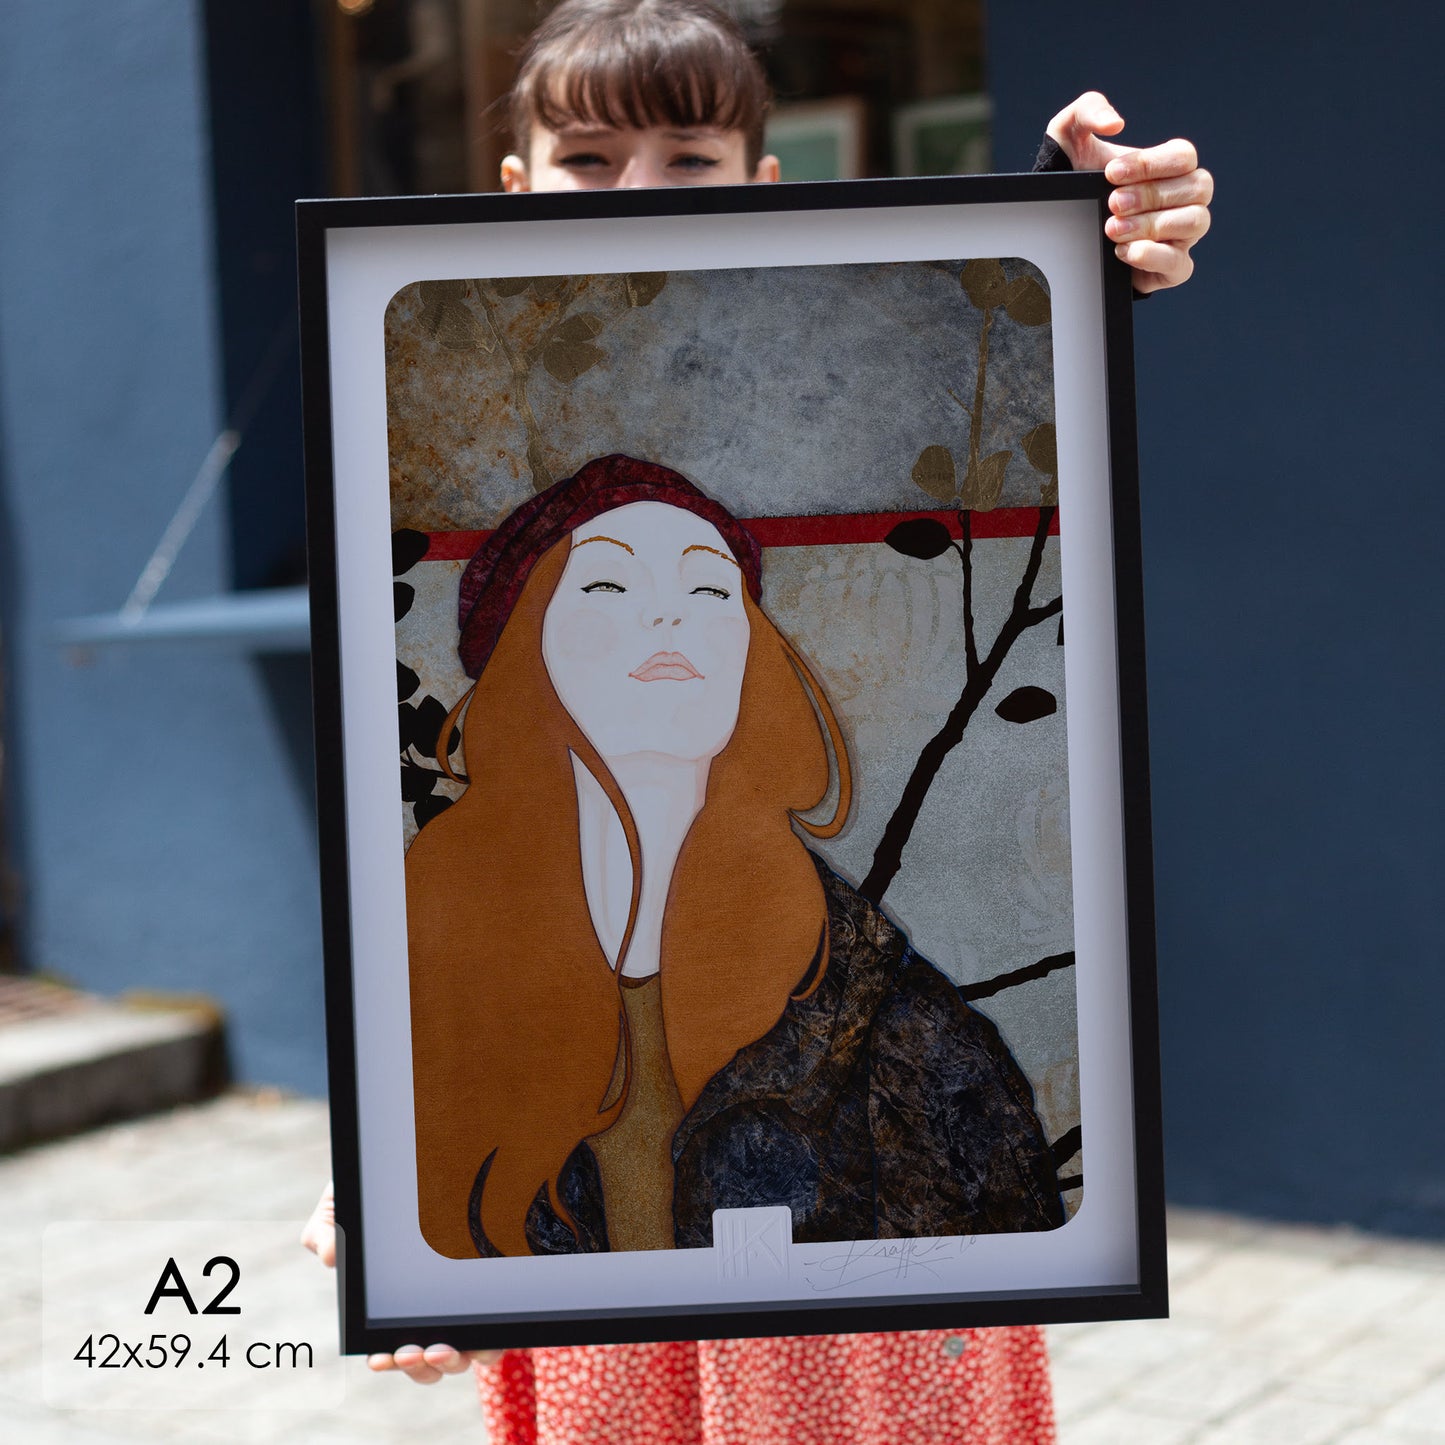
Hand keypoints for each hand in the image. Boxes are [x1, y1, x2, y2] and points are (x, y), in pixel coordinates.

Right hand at [301, 1181, 503, 1381]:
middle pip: (435, 1360)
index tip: (380, 1357)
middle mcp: (437, 1307)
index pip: (397, 1349)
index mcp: (399, 1302)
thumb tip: (331, 1257)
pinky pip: (502, 1326)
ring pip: (469, 1352)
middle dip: (421, 1367)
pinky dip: (489, 1341)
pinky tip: (480, 1336)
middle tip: (410, 1351)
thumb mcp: (344, 1201)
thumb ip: (325, 1229)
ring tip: (439, 1348)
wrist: (421, 1151)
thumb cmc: (379, 1183)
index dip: (391, 1361)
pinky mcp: (498, 1285)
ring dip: (452, 1362)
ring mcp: (468, 1300)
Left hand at [1047, 92, 1212, 293]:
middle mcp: (1187, 196)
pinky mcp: (1172, 268)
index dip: (1150, 164)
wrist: (1065, 226)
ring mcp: (1184, 233)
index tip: (1110, 173)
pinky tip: (1123, 251)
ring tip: (1113, 229)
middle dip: (1150, 195)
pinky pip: (1179, 264)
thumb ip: (1089, 110)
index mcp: (1173, 164)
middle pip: (1195, 188)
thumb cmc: (1077, 176)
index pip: (1183, 156)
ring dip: (1152, 225)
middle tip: (1111, 203)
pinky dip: (1154, 256)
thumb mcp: (1071, 136)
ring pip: (1193, 222)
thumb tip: (1115, 122)